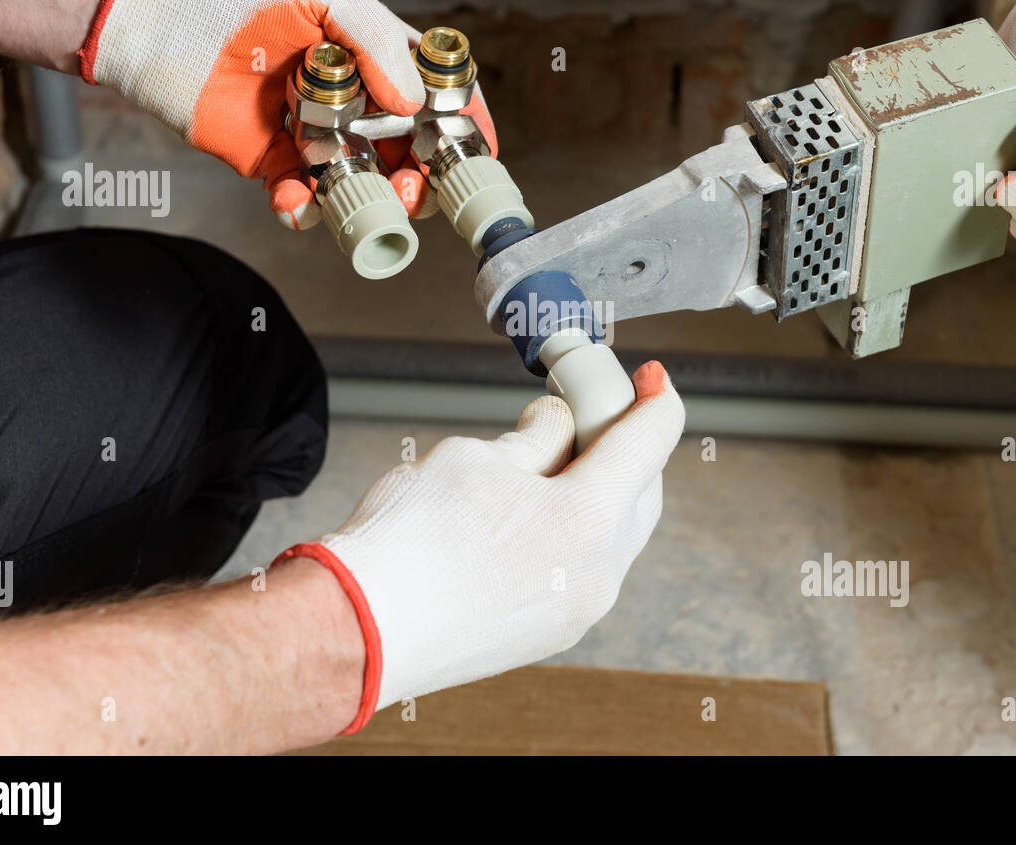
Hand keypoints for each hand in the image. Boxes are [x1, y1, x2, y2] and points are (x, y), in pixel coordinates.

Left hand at [78, 0, 495, 227]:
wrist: (151, 21)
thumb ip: (376, 37)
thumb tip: (413, 98)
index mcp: (370, 50)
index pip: (434, 87)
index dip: (463, 117)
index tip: (479, 148)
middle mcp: (349, 94)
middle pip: (409, 146)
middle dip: (423, 172)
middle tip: (416, 184)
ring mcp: (314, 131)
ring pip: (365, 179)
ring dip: (376, 197)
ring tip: (371, 198)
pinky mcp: (272, 161)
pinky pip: (304, 199)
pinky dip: (306, 209)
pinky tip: (296, 199)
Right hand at [278, 361, 683, 732]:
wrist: (358, 630)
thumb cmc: (409, 542)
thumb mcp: (476, 456)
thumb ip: (534, 437)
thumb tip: (556, 425)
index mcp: (590, 520)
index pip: (650, 443)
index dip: (657, 399)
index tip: (655, 380)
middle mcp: (598, 574)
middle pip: (641, 494)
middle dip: (628, 448)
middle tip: (593, 413)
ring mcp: (576, 612)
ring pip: (613, 537)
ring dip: (598, 494)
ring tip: (550, 462)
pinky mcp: (547, 634)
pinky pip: (581, 570)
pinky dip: (573, 533)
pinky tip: (532, 513)